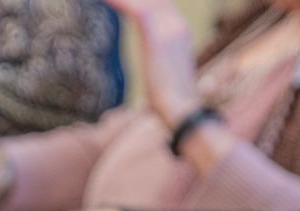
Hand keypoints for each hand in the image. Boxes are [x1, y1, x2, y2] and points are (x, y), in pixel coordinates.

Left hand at [105, 0, 200, 128]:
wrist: (181, 110)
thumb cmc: (172, 103)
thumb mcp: (164, 78)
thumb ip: (158, 66)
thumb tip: (152, 79)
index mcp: (181, 33)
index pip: (160, 5)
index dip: (143, 1)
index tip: (125, 2)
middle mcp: (177, 24)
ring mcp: (168, 26)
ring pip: (143, 0)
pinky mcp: (155, 32)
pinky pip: (134, 7)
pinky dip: (118, 2)